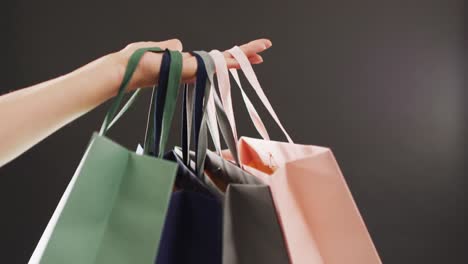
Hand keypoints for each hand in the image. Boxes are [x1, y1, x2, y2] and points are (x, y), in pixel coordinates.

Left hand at [110, 38, 271, 90]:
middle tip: (263, 54)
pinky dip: (233, 61)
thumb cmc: (138, 61)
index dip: (229, 57)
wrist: (127, 69)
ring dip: (245, 54)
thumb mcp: (159, 48)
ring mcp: (195, 69)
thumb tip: (179, 45)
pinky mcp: (192, 68)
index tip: (241, 57)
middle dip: (244, 57)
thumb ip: (171, 46)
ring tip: (264, 49)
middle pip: (225, 61)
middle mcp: (195, 68)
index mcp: (188, 63)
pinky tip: (247, 59)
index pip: (214, 60)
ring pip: (226, 62)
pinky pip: (217, 64)